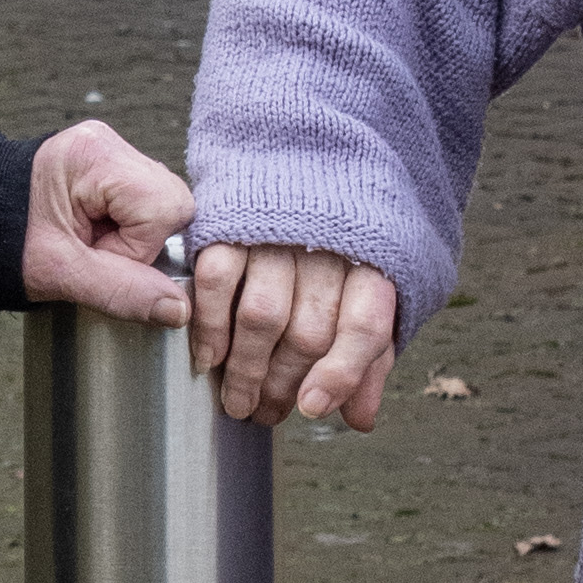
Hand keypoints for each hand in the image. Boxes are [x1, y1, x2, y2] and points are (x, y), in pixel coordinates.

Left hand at [23, 120, 193, 324]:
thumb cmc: (6, 241)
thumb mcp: (62, 274)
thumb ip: (122, 291)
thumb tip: (178, 308)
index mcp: (93, 156)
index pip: (163, 207)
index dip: (139, 247)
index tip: (99, 256)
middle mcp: (107, 143)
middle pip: (171, 199)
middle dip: (144, 239)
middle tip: (98, 249)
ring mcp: (109, 150)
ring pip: (164, 202)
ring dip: (138, 234)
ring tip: (95, 241)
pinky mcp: (109, 164)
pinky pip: (146, 201)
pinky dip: (130, 226)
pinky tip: (99, 232)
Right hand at [186, 240, 399, 428]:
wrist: (299, 164)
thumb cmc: (336, 240)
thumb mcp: (367, 292)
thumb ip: (366, 355)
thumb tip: (359, 418)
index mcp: (374, 264)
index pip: (365, 326)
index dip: (341, 375)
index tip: (312, 408)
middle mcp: (328, 247)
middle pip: (308, 331)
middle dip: (282, 385)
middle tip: (265, 413)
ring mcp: (278, 234)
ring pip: (261, 316)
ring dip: (245, 370)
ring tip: (237, 400)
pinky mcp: (232, 224)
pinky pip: (217, 282)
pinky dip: (210, 328)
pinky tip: (208, 358)